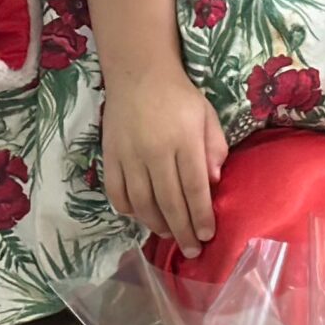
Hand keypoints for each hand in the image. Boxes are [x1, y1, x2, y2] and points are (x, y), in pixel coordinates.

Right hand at [100, 68, 226, 253]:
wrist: (139, 74)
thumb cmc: (180, 96)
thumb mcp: (207, 116)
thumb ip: (214, 149)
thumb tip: (214, 183)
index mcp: (184, 141)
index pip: (194, 188)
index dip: (201, 216)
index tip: (208, 235)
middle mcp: (156, 151)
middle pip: (169, 202)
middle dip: (182, 231)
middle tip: (192, 250)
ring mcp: (130, 156)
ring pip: (142, 203)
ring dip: (157, 225)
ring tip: (169, 236)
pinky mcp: (110, 156)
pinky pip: (117, 192)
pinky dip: (129, 210)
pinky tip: (141, 217)